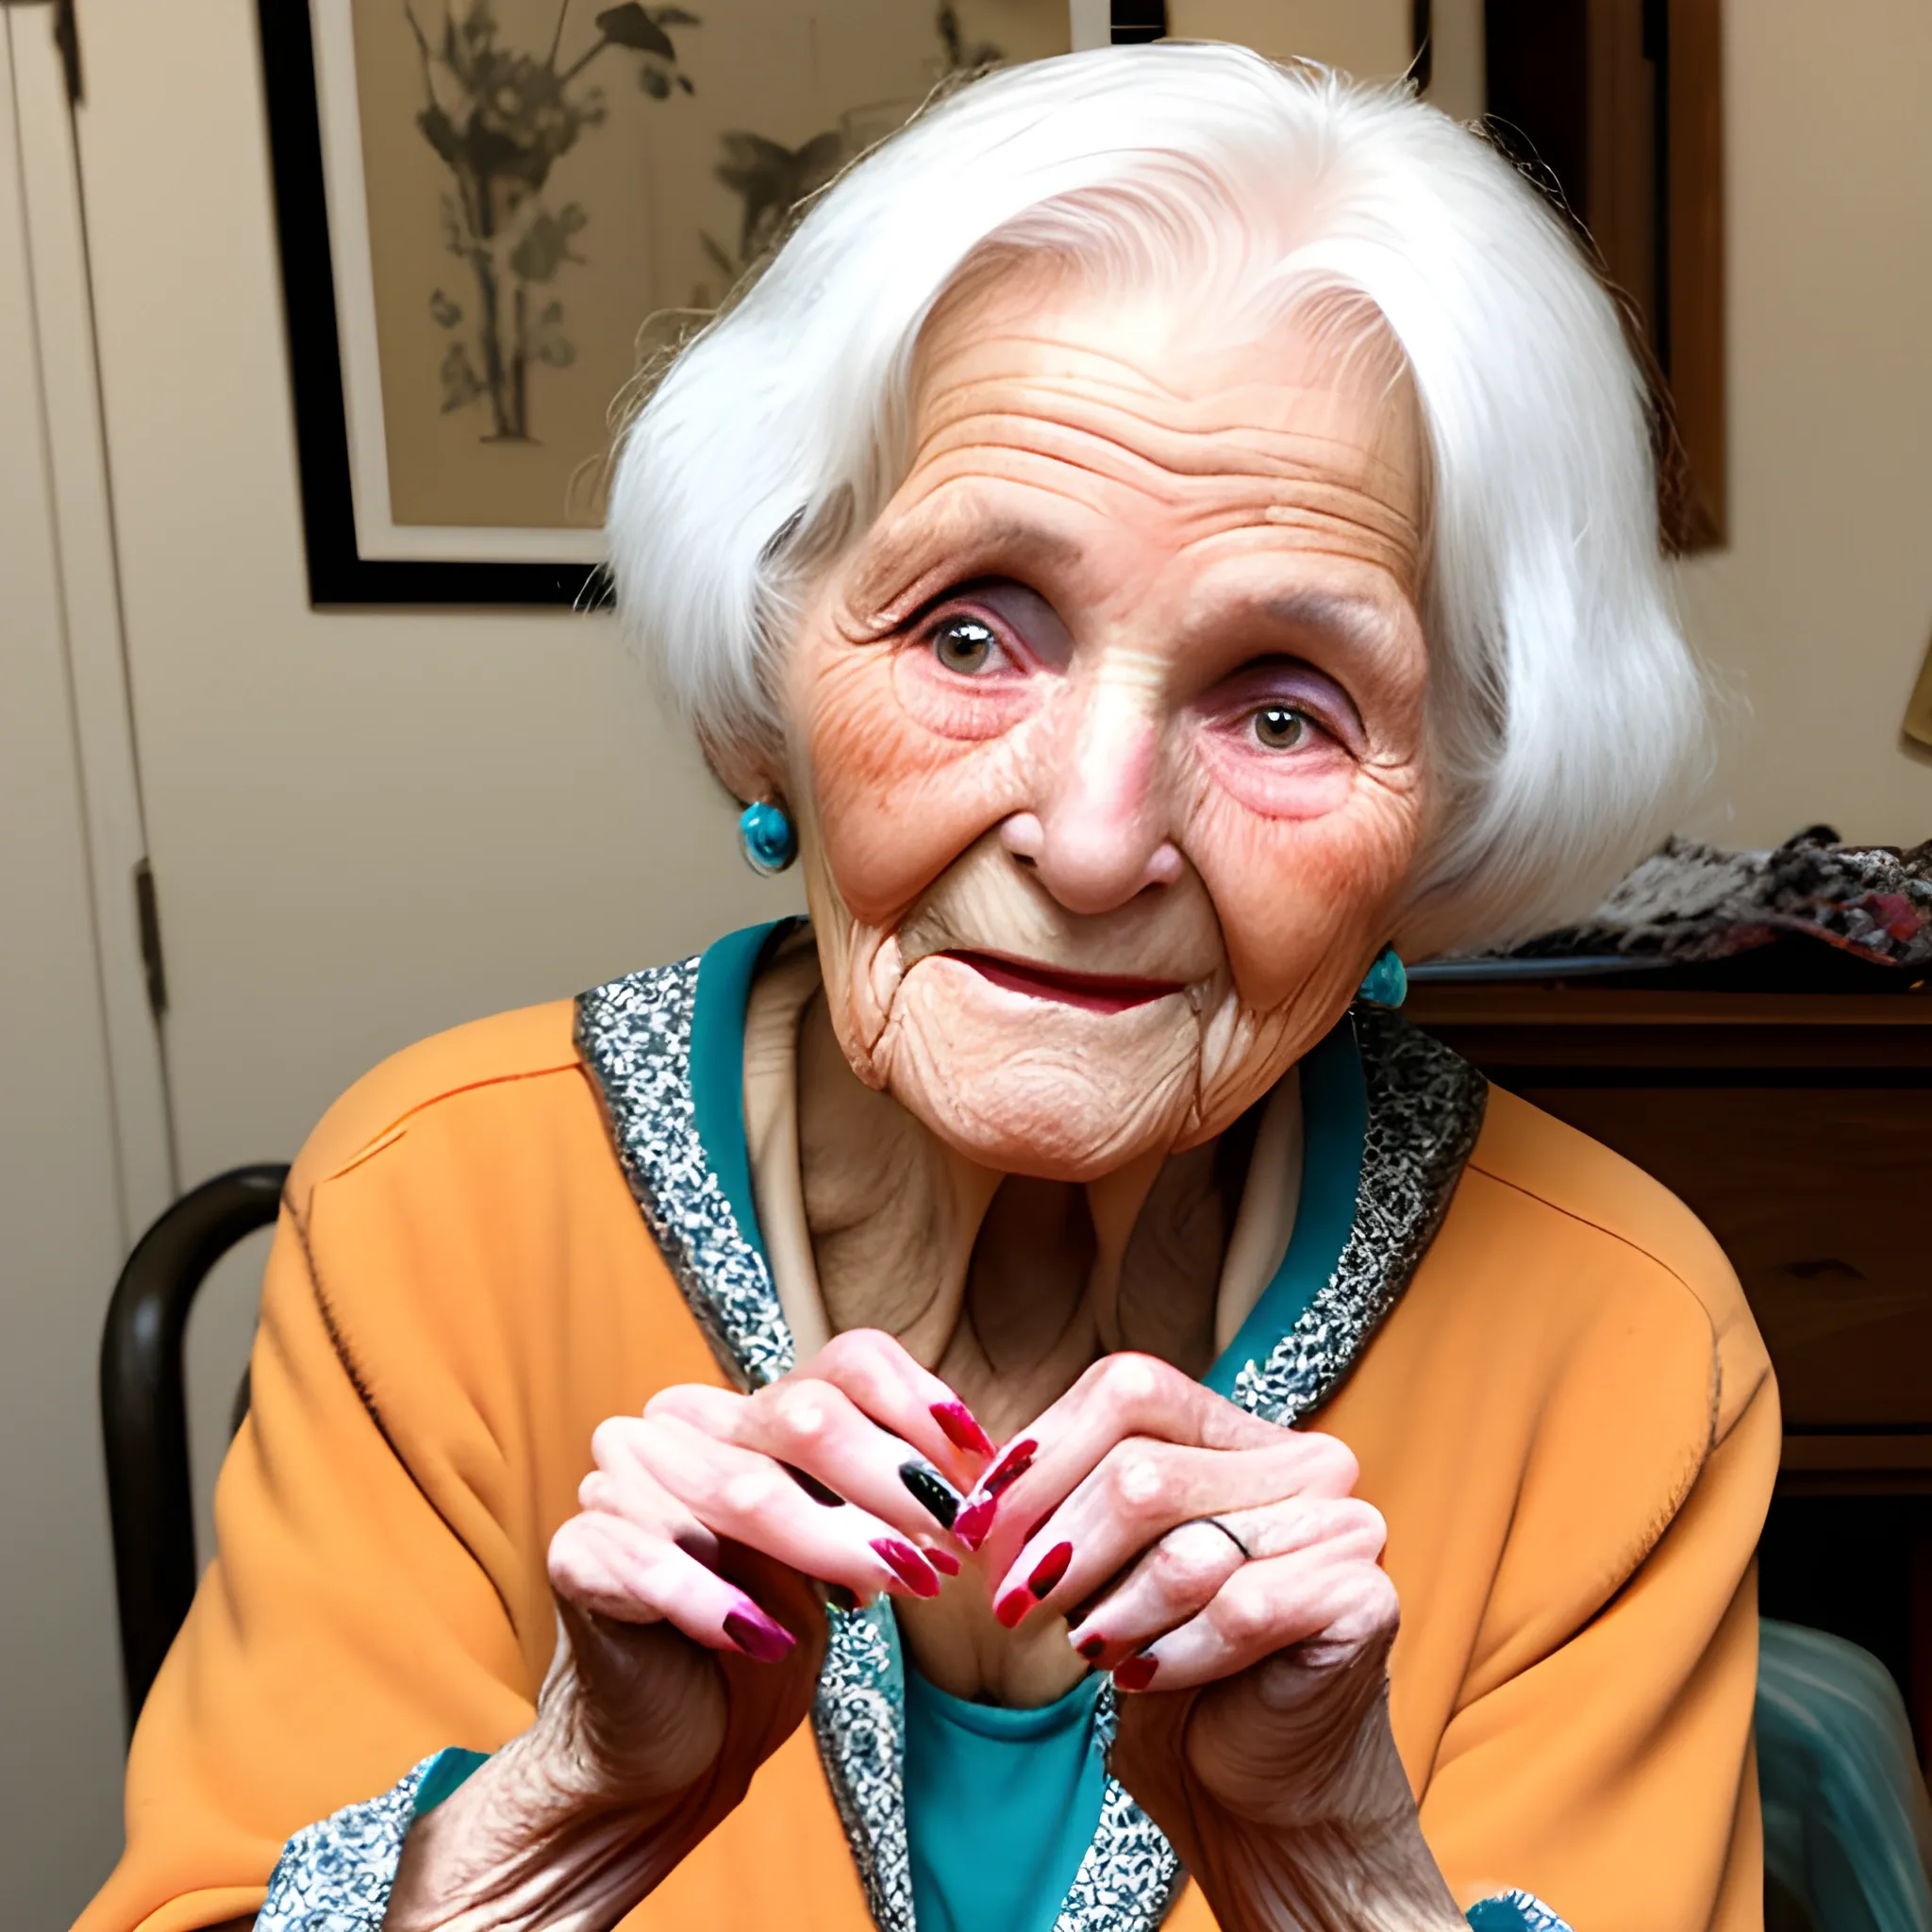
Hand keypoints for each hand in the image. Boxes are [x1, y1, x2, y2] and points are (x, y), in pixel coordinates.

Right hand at [386, 1331, 992, 1930]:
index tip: (978, 1466)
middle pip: (800, 1416)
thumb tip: (983, 1475)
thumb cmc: (766, 1637)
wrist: (667, 1742)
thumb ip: (891, 1505)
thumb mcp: (843, 1559)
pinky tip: (768, 1638)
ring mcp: (620, 1480)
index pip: (844, 1364)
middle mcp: (680, 1424)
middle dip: (890, 1482)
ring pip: (739, 1489)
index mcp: (748, 1409)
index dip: (919, 1405)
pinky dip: (719, 1601)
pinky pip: (653, 1558)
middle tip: (948, 1545)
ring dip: (830, 1543)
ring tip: (894, 1588)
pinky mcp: (578, 1552)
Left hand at [963, 1354, 1462, 1931]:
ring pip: (1181, 1548)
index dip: (1040, 1456)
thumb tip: (963, 1459)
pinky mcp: (1363, 1597)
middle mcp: (1304, 1458)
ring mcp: (1344, 1523)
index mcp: (1237, 1429)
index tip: (976, 1527)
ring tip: (1092, 1649)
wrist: (1253, 1787)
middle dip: (1056, 1549)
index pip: (1128, 1387)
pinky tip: (1149, 1676)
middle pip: (1141, 1471)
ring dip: (1110, 1614)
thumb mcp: (1099, 1564)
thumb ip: (1056, 1498)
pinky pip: (1238, 1610)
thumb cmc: (1165, 1663)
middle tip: (1013, 1607)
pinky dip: (1173, 1655)